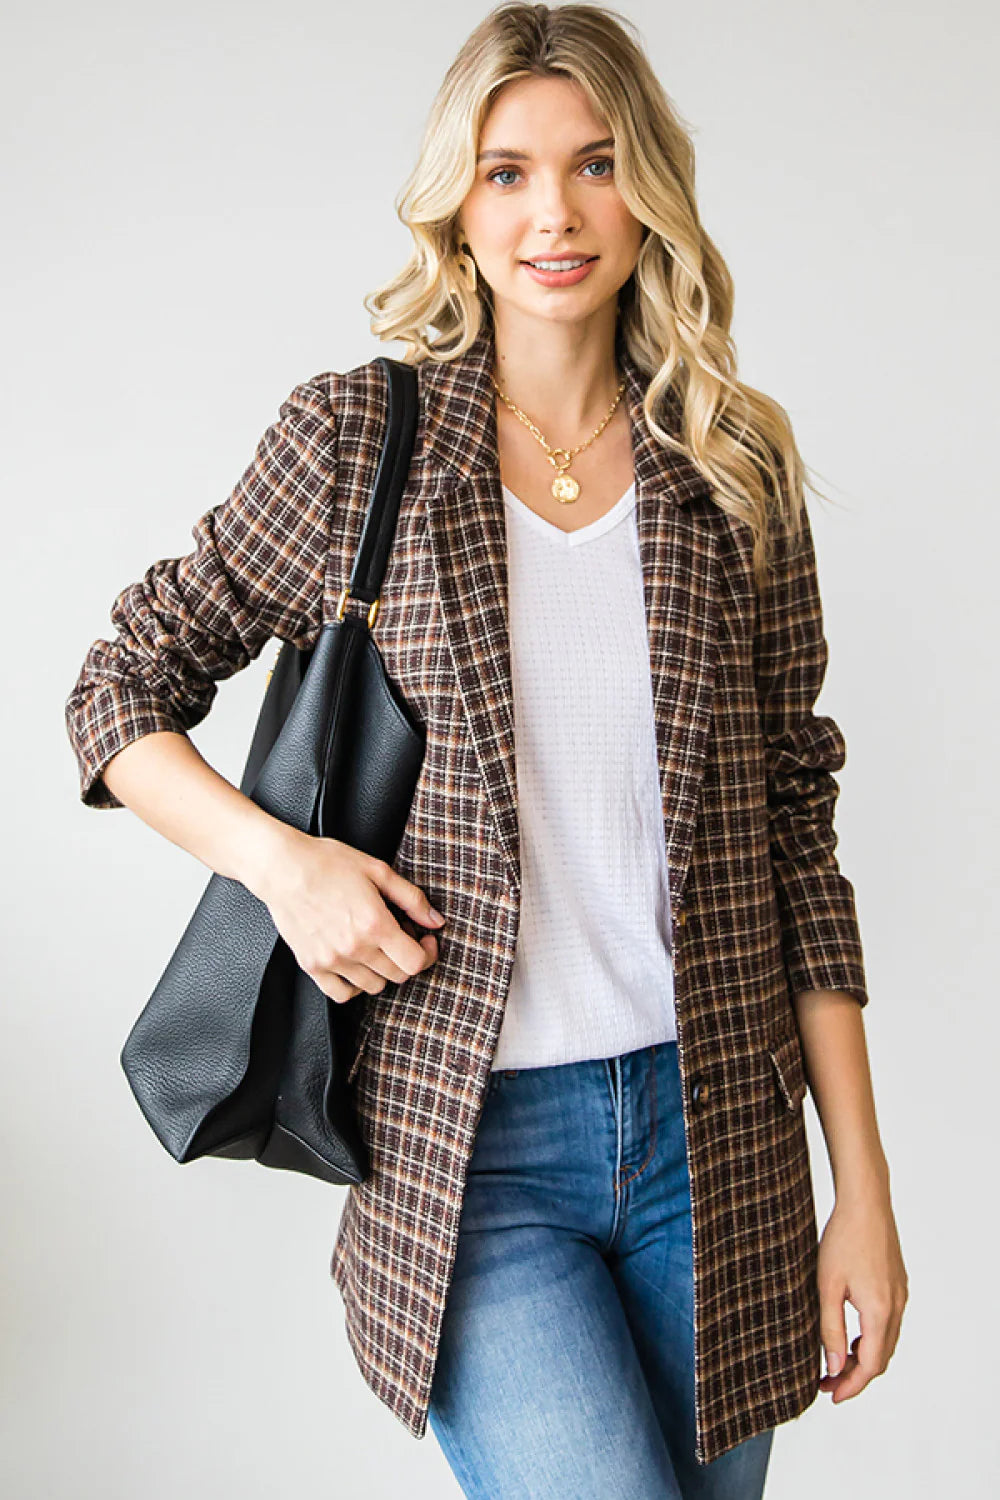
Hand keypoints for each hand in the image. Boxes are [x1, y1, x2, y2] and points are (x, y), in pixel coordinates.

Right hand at [254, 827, 445, 1003]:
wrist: (283, 868)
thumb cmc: (328, 863)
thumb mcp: (378, 871)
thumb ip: (412, 899)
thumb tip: (436, 921)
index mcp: (374, 925)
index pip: (415, 963)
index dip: (427, 953)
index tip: (424, 940)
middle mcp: (354, 948)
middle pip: (397, 976)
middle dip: (406, 958)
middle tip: (399, 937)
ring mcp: (331, 960)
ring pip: (373, 987)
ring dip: (382, 970)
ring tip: (374, 946)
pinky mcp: (312, 966)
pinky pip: (342, 994)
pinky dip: (354, 985)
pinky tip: (355, 963)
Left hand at [817, 1181, 908, 1401]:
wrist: (865, 1202)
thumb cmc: (842, 1239)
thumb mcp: (827, 1286)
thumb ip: (830, 1329)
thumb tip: (832, 1366)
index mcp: (880, 1311)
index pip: (870, 1365)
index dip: (851, 1385)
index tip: (831, 1395)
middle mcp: (897, 1307)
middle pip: (881, 1358)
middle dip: (855, 1375)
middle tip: (827, 1382)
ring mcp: (900, 1295)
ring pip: (886, 1341)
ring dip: (863, 1357)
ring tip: (835, 1361)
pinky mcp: (898, 1284)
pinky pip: (889, 1323)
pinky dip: (871, 1338)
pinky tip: (851, 1334)